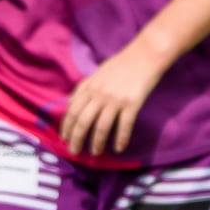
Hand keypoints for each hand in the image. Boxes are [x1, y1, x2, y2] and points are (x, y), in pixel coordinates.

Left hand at [61, 42, 163, 156]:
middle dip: (77, 139)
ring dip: (97, 142)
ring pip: (102, 126)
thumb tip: (69, 102)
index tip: (64, 139)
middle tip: (74, 152)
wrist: (145, 55)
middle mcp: (100, 94)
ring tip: (95, 153)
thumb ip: (82, 88)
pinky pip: (124, 125)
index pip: (73, 111)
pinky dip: (121, 138)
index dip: (67, 127)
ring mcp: (116, 99)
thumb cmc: (121, 64)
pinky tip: (119, 148)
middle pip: (83, 121)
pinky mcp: (132, 103)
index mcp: (90, 87)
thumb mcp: (97, 73)